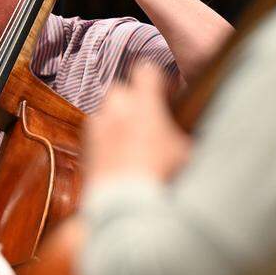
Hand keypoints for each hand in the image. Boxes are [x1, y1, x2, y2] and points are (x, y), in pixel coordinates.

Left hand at [83, 63, 190, 184]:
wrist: (126, 203)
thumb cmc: (159, 175)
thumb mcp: (184, 153)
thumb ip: (184, 135)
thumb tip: (190, 134)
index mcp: (143, 103)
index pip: (145, 70)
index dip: (156, 78)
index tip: (164, 92)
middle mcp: (116, 109)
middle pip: (120, 89)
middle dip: (132, 99)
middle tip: (146, 117)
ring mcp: (97, 127)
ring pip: (105, 111)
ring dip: (116, 119)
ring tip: (131, 139)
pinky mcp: (85, 147)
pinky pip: (95, 134)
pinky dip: (104, 139)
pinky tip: (117, 156)